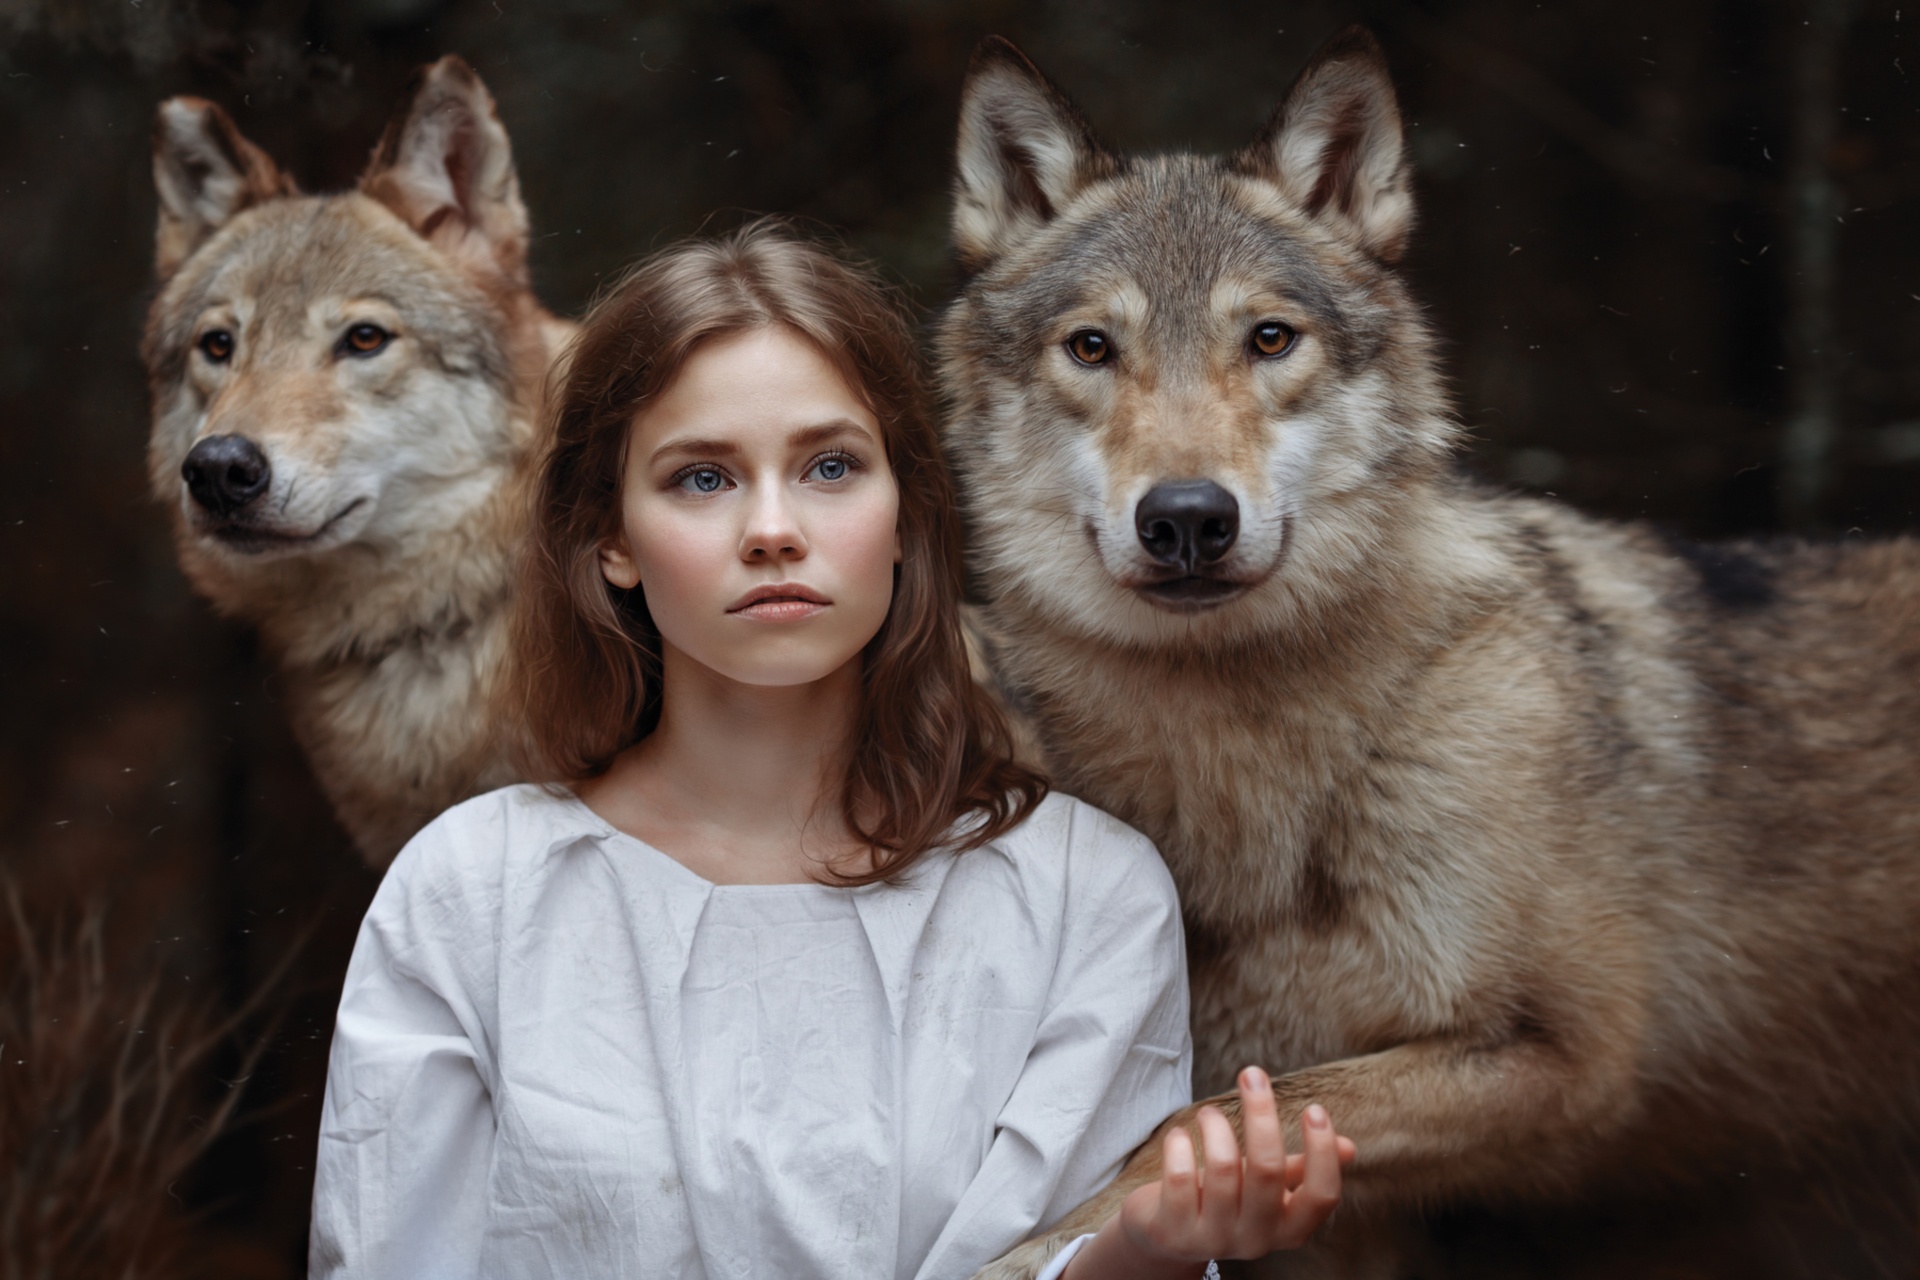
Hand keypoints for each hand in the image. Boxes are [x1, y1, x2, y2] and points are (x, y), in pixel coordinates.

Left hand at [1117, 1067, 1352, 1266]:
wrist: (1166, 1236)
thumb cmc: (1224, 1200)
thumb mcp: (1265, 1187)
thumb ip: (1302, 1169)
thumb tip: (1349, 1148)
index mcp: (1289, 1228)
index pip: (1321, 1195)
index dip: (1322, 1152)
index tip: (1314, 1108)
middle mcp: (1256, 1239)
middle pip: (1267, 1169)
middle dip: (1261, 1113)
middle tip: (1252, 1074)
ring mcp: (1214, 1239)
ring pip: (1223, 1167)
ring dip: (1214, 1125)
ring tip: (1208, 1113)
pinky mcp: (1174, 1232)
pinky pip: (1181, 1177)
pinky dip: (1179, 1144)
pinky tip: (1179, 1137)